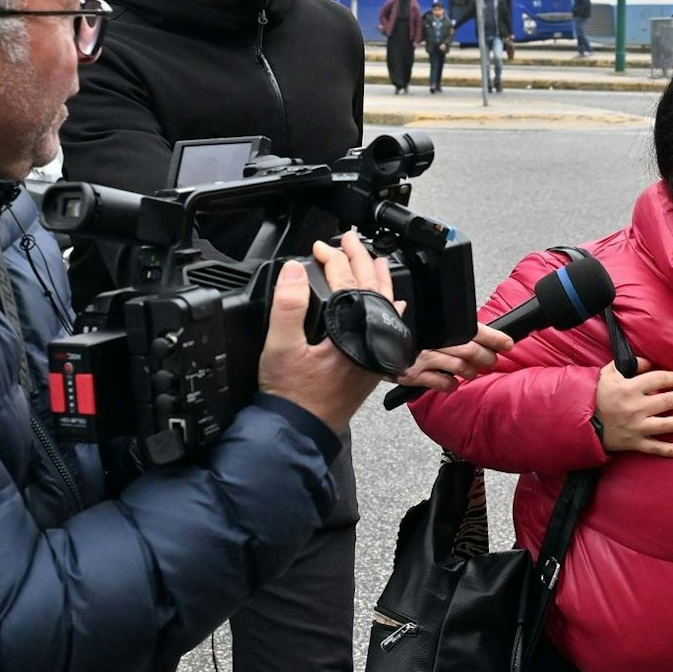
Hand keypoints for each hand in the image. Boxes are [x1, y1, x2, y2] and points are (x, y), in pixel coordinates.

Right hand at [257, 234, 389, 432]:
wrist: (299, 430)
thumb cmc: (291, 395)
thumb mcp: (280, 347)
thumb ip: (288, 306)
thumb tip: (293, 270)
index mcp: (353, 333)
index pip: (346, 283)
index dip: (332, 259)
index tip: (318, 247)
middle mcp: (371, 342)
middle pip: (372, 290)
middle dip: (360, 260)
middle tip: (350, 240)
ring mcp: (375, 355)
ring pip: (385, 307)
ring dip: (378, 281)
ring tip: (376, 262)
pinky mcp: (372, 366)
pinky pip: (387, 328)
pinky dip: (387, 309)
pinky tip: (391, 306)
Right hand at [393, 323, 514, 391]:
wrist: (371, 346)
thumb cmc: (403, 333)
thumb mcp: (423, 323)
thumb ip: (445, 326)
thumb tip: (475, 330)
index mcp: (438, 325)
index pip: (474, 329)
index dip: (494, 337)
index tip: (508, 343)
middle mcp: (432, 340)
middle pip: (470, 350)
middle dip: (486, 358)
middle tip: (491, 361)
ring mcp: (423, 358)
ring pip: (459, 367)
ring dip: (471, 372)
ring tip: (473, 372)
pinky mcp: (413, 375)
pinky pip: (441, 383)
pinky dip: (451, 385)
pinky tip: (453, 383)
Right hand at [594, 357, 672, 458]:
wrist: (579, 421)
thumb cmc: (596, 394)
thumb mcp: (609, 373)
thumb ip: (631, 365)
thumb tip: (651, 363)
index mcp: (629, 388)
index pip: (659, 379)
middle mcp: (636, 408)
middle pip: (669, 401)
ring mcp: (636, 427)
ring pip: (668, 425)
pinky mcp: (634, 443)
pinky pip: (656, 448)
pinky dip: (672, 451)